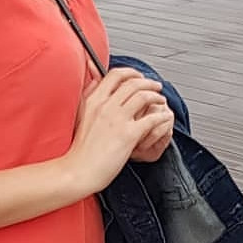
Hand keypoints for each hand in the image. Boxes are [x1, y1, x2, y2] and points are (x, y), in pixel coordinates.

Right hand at [65, 67, 170, 195]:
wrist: (79, 170)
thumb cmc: (80, 148)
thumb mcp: (80, 114)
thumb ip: (89, 95)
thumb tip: (96, 79)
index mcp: (94, 100)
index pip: (115, 75)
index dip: (131, 73)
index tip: (138, 76)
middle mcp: (105, 106)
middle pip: (133, 83)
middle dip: (148, 82)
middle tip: (155, 86)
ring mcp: (117, 119)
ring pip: (144, 96)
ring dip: (156, 96)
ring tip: (161, 100)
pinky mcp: (128, 135)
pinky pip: (151, 119)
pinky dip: (161, 116)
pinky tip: (164, 117)